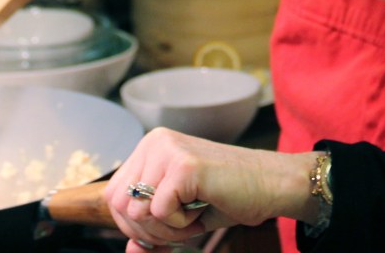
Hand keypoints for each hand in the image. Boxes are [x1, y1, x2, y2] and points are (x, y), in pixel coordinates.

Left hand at [103, 128, 319, 250]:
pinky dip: (180, 224)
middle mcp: (154, 142)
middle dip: (147, 231)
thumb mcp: (181, 214)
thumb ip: (152, 229)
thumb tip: (131, 252)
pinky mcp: (183, 165)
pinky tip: (202, 207)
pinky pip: (159, 211)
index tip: (163, 231)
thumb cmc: (229, 196)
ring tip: (193, 215)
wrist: (270, 185)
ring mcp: (167, 150)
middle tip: (180, 226)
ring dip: (165, 228)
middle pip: (119, 204)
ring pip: (136, 210)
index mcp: (150, 147)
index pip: (113, 194)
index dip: (133, 224)